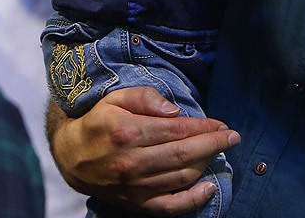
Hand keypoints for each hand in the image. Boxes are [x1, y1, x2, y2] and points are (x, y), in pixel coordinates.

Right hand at [49, 88, 236, 215]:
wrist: (72, 156)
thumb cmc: (98, 122)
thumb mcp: (116, 98)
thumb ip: (145, 98)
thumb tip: (174, 111)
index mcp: (128, 132)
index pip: (177, 130)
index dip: (204, 128)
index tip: (222, 124)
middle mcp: (133, 161)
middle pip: (184, 154)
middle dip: (214, 145)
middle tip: (233, 137)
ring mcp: (135, 186)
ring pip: (181, 177)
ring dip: (207, 165)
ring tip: (220, 152)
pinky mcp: (136, 203)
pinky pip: (169, 206)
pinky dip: (192, 200)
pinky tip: (209, 188)